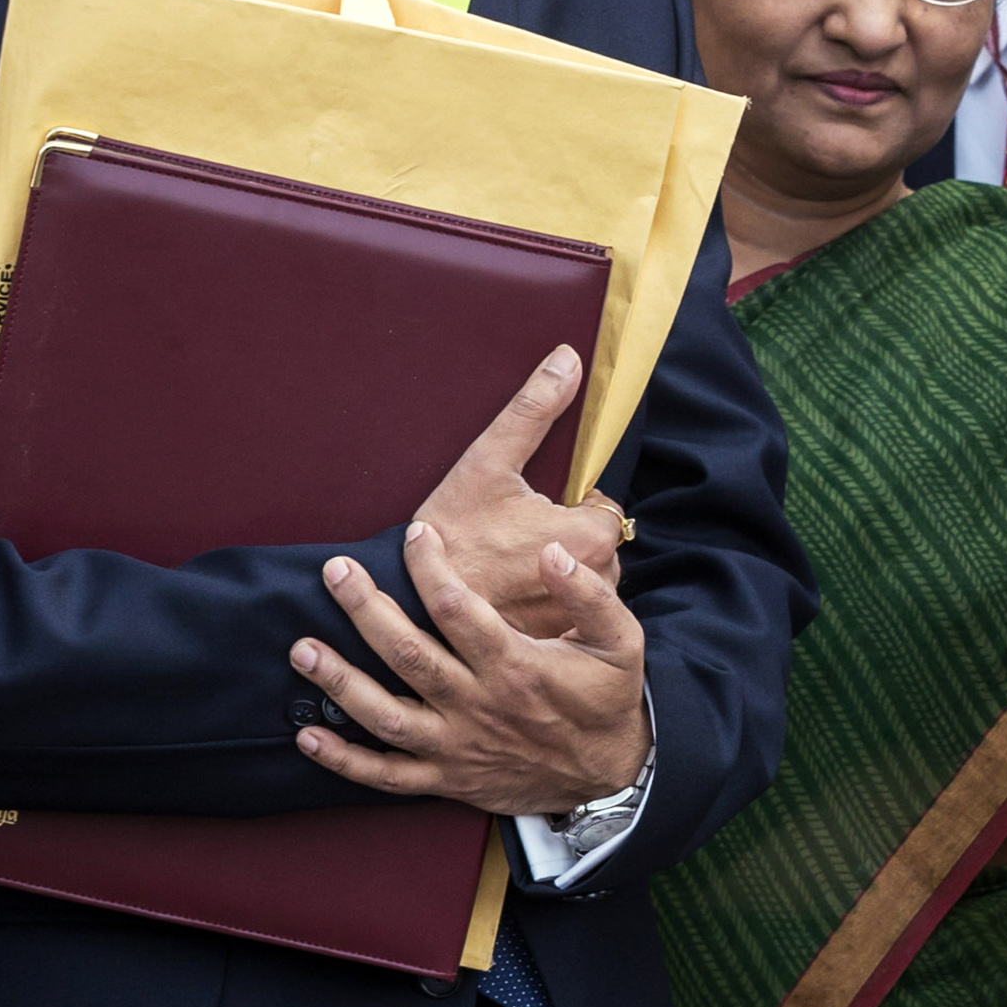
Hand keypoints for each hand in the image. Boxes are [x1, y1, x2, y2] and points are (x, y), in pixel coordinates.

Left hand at [290, 521, 651, 815]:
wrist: (610, 773)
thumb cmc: (610, 699)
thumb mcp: (622, 641)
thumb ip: (589, 595)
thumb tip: (551, 552)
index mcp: (516, 666)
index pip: (457, 606)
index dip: (429, 565)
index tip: (414, 533)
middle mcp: (477, 705)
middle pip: (407, 652)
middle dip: (365, 608)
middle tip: (334, 571)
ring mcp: (456, 746)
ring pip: (384, 714)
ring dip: (338, 681)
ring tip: (301, 649)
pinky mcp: (446, 779)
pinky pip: (385, 775)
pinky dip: (343, 760)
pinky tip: (308, 735)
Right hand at [417, 346, 626, 635]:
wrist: (403, 608)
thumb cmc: (446, 534)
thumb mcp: (486, 463)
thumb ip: (534, 409)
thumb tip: (569, 358)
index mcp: (589, 536)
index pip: (603, 509)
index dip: (568, 504)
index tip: (527, 511)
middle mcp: (594, 583)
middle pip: (595, 548)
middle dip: (561, 540)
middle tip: (510, 540)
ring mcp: (575, 621)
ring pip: (580, 585)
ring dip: (552, 576)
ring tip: (504, 571)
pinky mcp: (553, 647)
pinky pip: (562, 617)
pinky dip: (541, 608)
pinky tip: (506, 600)